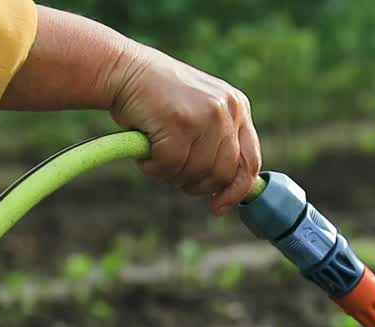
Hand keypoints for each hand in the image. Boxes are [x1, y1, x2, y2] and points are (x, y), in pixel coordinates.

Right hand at [107, 45, 261, 215]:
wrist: (124, 70)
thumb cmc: (158, 99)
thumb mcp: (200, 112)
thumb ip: (218, 142)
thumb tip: (229, 190)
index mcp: (238, 107)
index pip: (250, 161)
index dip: (237, 191)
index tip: (218, 207)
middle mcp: (227, 110)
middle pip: (222, 174)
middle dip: (196, 184)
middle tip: (172, 172)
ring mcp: (205, 115)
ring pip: (195, 173)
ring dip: (170, 174)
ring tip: (155, 152)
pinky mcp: (179, 123)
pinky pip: (170, 167)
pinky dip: (152, 167)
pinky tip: (145, 150)